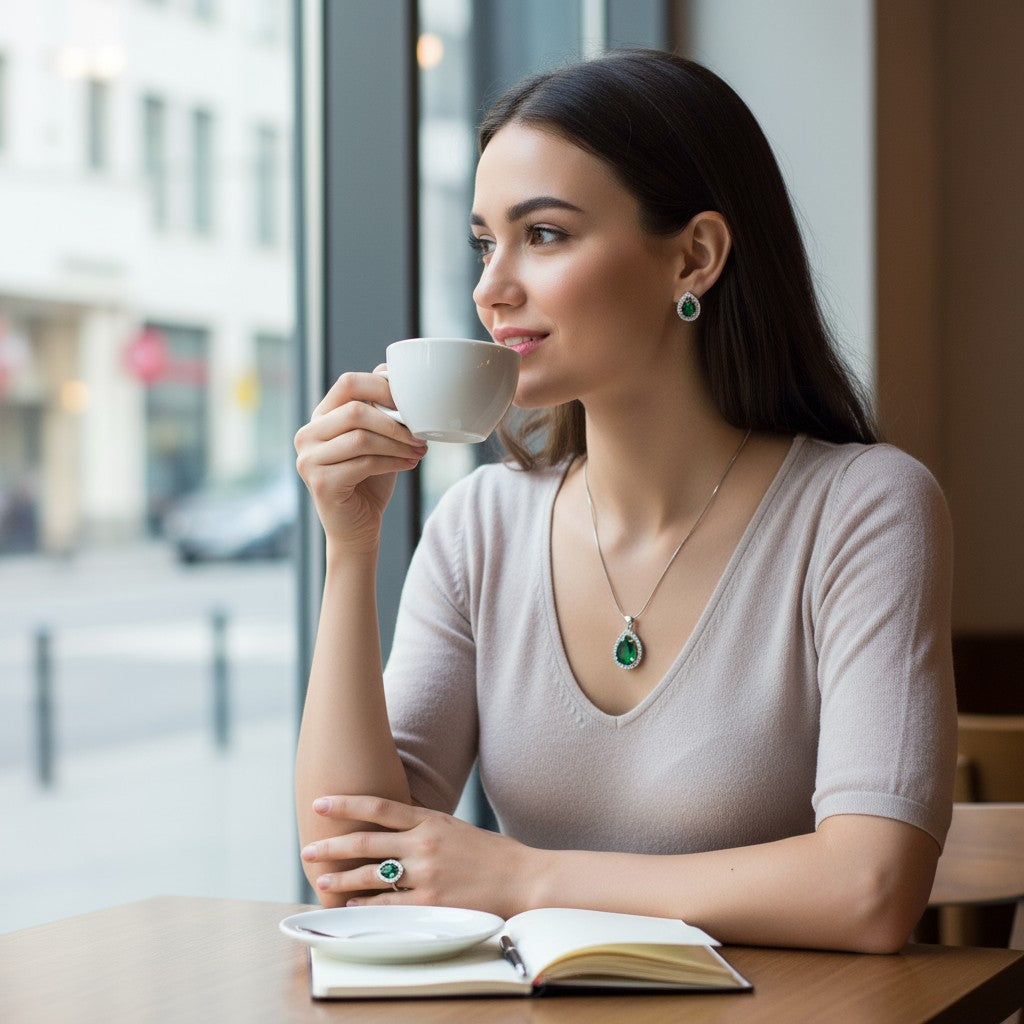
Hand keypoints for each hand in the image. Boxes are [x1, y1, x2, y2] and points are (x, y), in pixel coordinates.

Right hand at [294, 371, 426, 551]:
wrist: (357, 527)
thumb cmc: (370, 479)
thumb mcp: (376, 438)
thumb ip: (378, 407)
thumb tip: (390, 368)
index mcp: (320, 417)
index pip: (348, 383)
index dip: (382, 387)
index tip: (411, 402)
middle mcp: (307, 435)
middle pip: (356, 411)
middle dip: (395, 422)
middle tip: (421, 434)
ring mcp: (309, 459)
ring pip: (362, 438)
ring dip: (398, 444)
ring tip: (419, 451)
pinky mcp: (321, 483)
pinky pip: (364, 463)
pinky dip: (394, 462)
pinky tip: (409, 464)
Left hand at [301, 795, 535, 918]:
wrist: (522, 877)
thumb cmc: (490, 854)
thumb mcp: (454, 828)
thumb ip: (423, 827)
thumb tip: (392, 825)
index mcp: (429, 820)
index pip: (378, 806)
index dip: (346, 804)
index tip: (320, 803)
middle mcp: (423, 843)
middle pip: (366, 841)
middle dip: (332, 846)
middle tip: (308, 850)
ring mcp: (426, 873)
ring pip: (371, 874)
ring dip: (342, 879)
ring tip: (321, 880)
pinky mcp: (431, 902)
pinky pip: (388, 904)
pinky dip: (366, 905)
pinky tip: (352, 905)